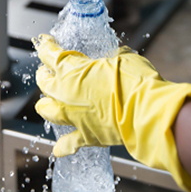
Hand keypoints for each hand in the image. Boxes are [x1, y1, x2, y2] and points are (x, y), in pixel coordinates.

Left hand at [34, 34, 190, 191]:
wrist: (146, 112)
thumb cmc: (135, 81)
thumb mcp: (124, 58)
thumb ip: (112, 58)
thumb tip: (114, 58)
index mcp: (71, 70)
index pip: (49, 54)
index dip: (46, 46)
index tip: (46, 42)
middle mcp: (65, 93)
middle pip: (44, 83)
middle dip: (44, 75)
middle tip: (46, 71)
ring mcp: (73, 116)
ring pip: (48, 111)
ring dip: (46, 105)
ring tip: (46, 102)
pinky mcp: (86, 135)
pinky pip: (68, 143)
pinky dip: (63, 145)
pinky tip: (59, 149)